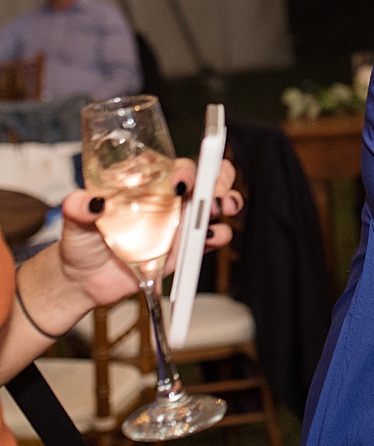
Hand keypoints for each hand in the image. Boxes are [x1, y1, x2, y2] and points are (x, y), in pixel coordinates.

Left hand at [58, 157, 242, 307]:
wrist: (86, 280)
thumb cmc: (82, 241)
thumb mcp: (75, 221)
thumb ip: (79, 207)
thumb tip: (87, 201)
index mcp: (146, 182)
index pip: (173, 165)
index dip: (184, 170)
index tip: (181, 182)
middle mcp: (169, 197)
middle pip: (206, 176)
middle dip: (218, 179)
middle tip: (213, 195)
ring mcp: (181, 222)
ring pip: (217, 201)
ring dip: (226, 201)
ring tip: (220, 210)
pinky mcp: (186, 247)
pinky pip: (212, 237)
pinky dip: (218, 236)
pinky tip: (210, 238)